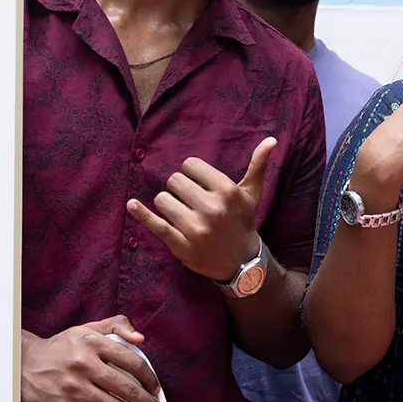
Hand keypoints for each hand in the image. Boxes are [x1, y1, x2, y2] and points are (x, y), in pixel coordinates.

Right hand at [20, 316, 162, 401]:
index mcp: (93, 343)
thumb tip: (140, 337)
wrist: (27, 364)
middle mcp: (84, 365)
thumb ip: (117, 325)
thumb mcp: (88, 328)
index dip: (149, 377)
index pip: (132, 361)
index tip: (156, 387)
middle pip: (126, 388)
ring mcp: (74, 387)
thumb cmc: (64, 346)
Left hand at [127, 137, 274, 281]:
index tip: (199, 184)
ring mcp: (195, 228)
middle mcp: (211, 209)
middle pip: (174, 181)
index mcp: (227, 191)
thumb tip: (270, 139)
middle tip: (190, 200)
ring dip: (168, 203)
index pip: (190, 165)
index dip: (192, 173)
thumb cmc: (243, 220)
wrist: (241, 262)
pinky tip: (131, 204)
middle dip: (179, 188)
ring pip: (162, 199)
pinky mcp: (180, 245)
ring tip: (182, 212)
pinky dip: (140, 213)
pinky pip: (155, 224)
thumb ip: (258, 164)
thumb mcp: (252, 193)